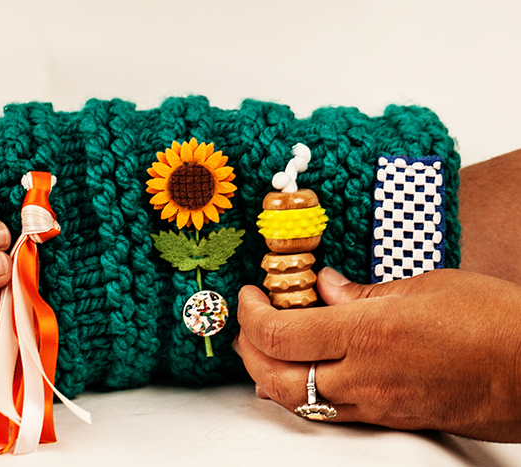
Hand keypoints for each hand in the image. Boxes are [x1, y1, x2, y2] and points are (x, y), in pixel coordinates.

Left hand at [235, 267, 520, 442]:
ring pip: (296, 403)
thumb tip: (327, 287)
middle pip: (275, 376)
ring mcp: (374, 404)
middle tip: (246, 324)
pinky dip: (301, 393)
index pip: (280, 333)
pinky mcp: (389, 420)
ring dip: (269, 375)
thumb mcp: (425, 287)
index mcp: (367, 332)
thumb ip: (365, 292)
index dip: (251, 314)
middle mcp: (363, 375)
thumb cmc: (493, 322)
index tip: (247, 295)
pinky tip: (304, 373)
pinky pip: (328, 413)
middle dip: (248, 351)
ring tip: (265, 348)